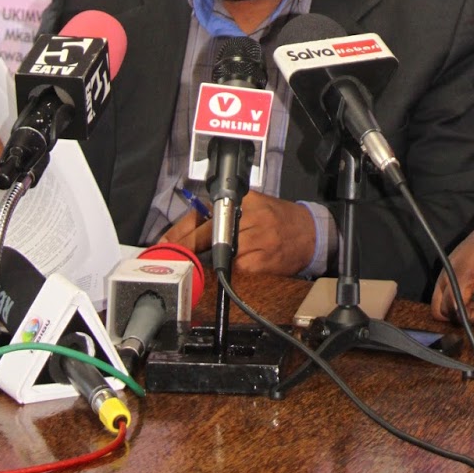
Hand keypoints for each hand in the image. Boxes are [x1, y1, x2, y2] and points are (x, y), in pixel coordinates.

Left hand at [163, 192, 316, 276]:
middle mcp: (250, 218)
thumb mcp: (253, 205)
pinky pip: (234, 270)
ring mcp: (256, 242)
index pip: (205, 213)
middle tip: (167, 256)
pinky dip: (229, 271)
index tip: (163, 241)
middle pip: (207, 235)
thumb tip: (189, 227)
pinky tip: (230, 269)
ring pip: (219, 255)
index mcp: (245, 200)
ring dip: (206, 262)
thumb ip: (226, 211)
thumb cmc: (277, 219)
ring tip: (197, 265)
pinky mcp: (260, 264)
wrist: (309, 234)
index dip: (181, 230)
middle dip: (185, 248)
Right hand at [430, 206, 473, 329]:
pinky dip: (460, 296)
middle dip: (459, 317)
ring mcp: (453, 264)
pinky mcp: (458, 261)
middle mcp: (451, 268)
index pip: (452, 309)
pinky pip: (449, 286)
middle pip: (439, 307)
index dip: (470, 319)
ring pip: (442, 297)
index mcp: (462, 273)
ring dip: (459, 306)